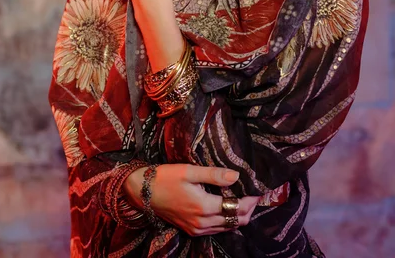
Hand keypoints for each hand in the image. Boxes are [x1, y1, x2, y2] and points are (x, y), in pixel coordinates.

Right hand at [124, 164, 259, 235]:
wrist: (143, 192)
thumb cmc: (165, 178)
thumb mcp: (189, 171)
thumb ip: (214, 175)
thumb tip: (236, 175)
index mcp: (204, 207)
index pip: (236, 208)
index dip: (251, 200)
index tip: (259, 190)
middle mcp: (203, 223)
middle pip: (236, 221)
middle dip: (249, 209)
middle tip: (255, 194)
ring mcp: (197, 229)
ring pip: (228, 227)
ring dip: (239, 215)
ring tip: (246, 199)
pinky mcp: (192, 230)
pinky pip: (217, 229)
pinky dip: (227, 220)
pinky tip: (228, 207)